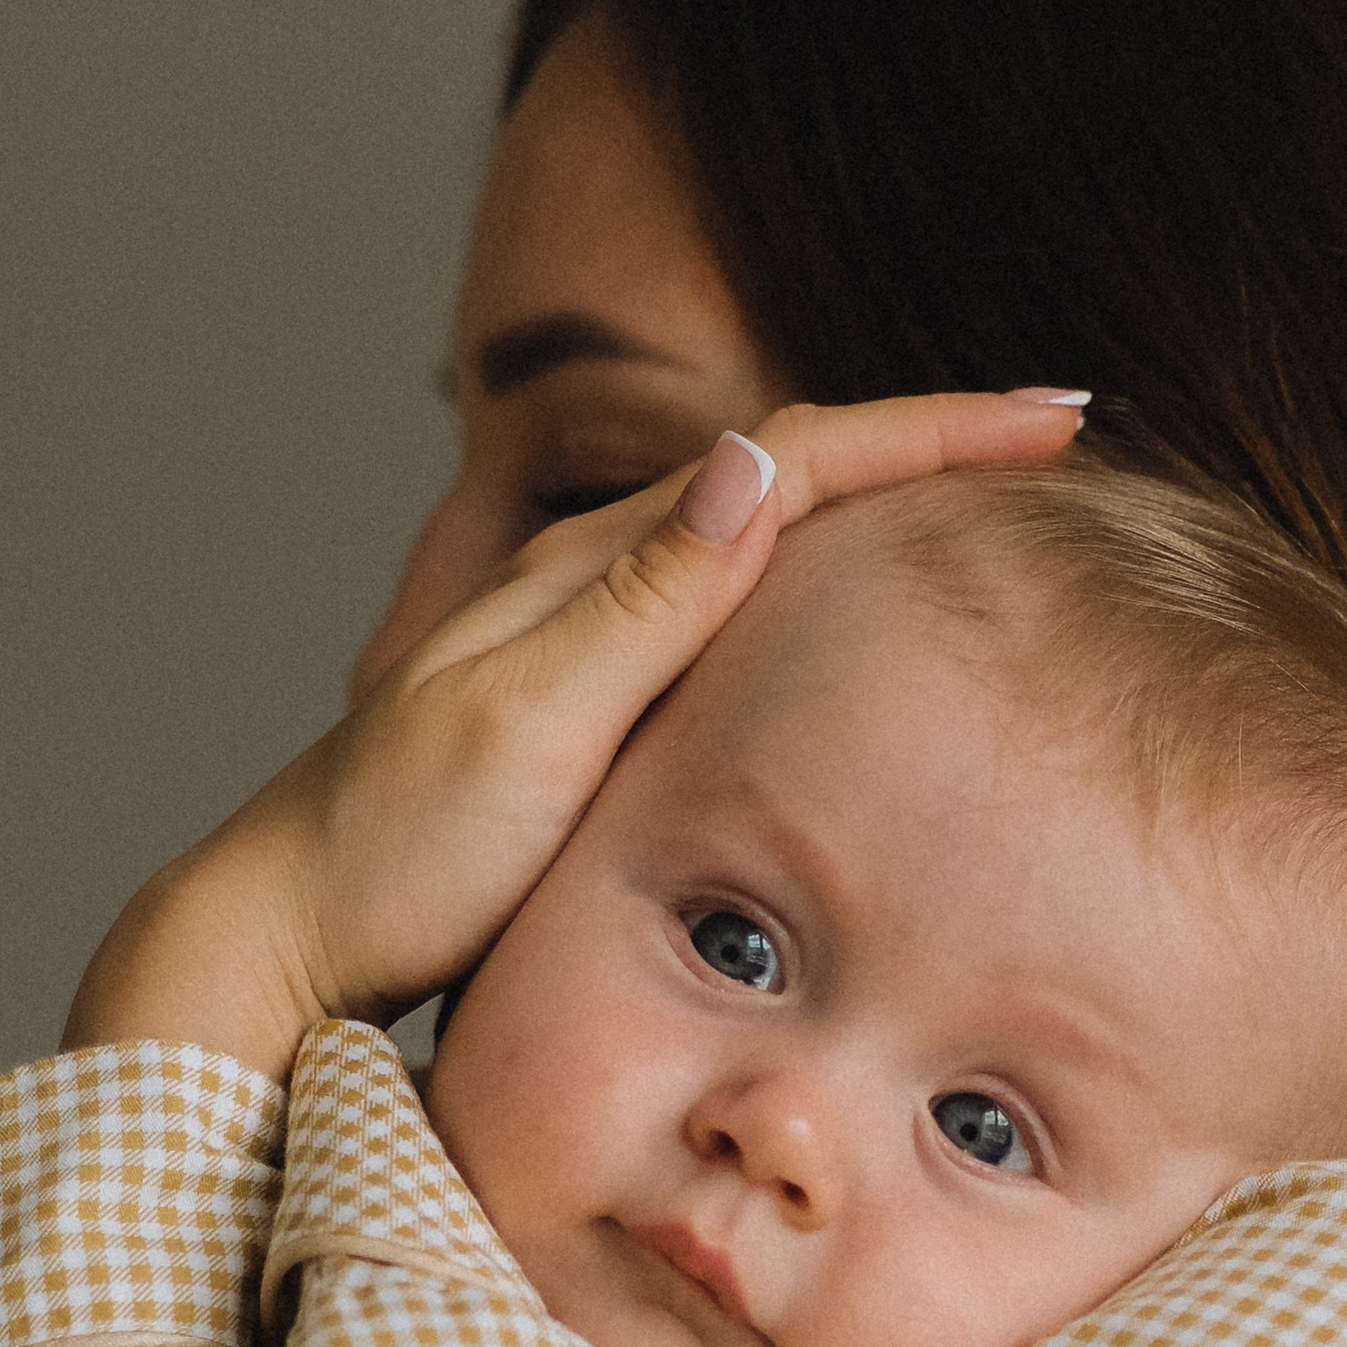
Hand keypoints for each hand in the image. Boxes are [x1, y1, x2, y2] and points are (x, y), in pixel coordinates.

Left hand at [64, 389, 1088, 1084]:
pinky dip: (822, 588)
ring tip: (995, 504)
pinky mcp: (592, 710)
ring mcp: (591, 644)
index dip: (934, 431)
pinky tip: (858, 623)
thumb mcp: (525, 727)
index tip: (1062, 414)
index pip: (795, 460)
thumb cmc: (396, 853)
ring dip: (885, 506)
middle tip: (1062, 437)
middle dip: (932, 443)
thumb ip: (640, 603)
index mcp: (593, 569)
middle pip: (792, 474)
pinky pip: (734, 616)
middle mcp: (595, 582)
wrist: (285, 932)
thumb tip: (749, 463)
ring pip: (765, 539)